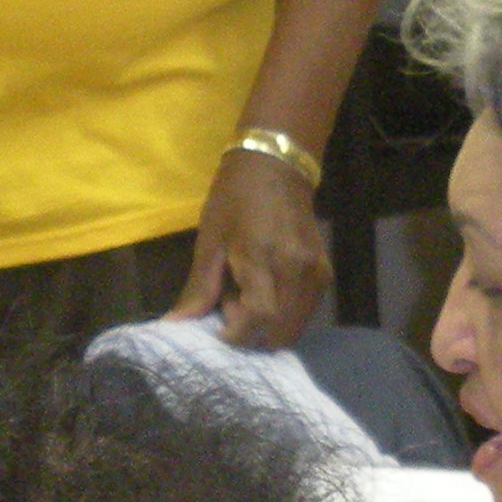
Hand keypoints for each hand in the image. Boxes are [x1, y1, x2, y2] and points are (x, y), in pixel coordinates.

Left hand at [165, 146, 331, 348]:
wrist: (278, 166)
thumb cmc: (235, 198)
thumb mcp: (210, 240)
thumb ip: (198, 288)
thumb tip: (176, 325)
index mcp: (264, 258)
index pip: (258, 318)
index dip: (235, 334)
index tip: (216, 324)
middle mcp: (297, 271)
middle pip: (278, 332)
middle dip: (250, 335)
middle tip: (230, 309)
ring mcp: (316, 274)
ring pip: (293, 329)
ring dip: (266, 330)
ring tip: (246, 300)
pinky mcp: (324, 275)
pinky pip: (303, 315)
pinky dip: (282, 320)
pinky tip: (265, 296)